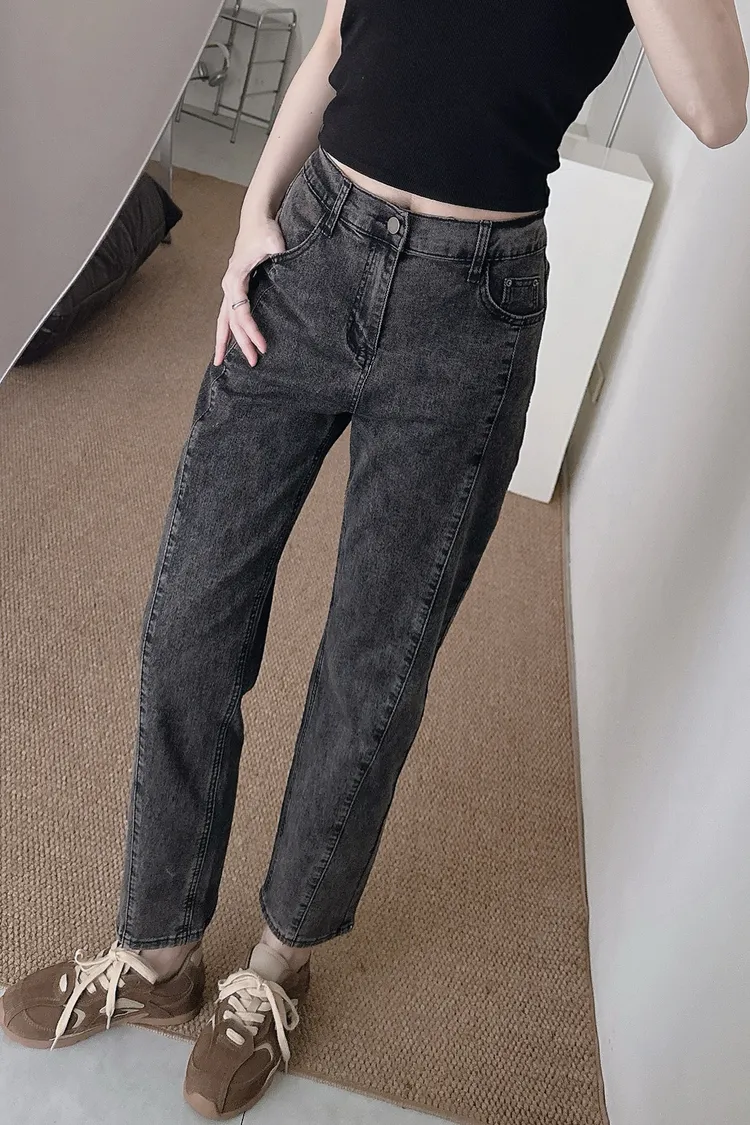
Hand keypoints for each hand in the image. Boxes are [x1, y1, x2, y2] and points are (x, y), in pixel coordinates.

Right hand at [214, 216, 286, 366]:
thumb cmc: (264, 230)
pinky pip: (229, 314)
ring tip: (219, 362)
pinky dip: (228, 329)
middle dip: (240, 344)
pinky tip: (230, 342)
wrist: (256, 220)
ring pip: (223, 320)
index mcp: (234, 279)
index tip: (264, 346)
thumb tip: (278, 253)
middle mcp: (228, 286)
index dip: (252, 331)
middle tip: (253, 363)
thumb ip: (275, 247)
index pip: (241, 313)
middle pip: (230, 322)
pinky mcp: (236, 287)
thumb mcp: (272, 239)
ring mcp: (230, 288)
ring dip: (224, 341)